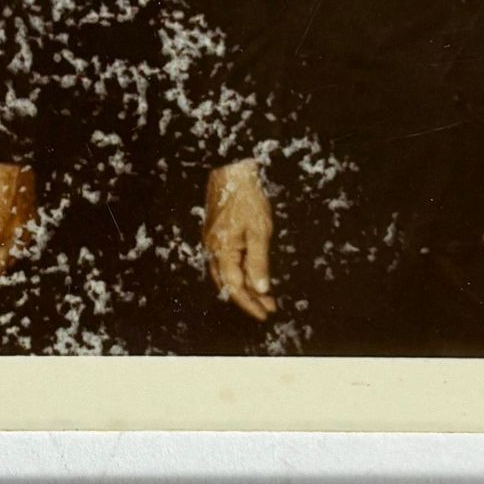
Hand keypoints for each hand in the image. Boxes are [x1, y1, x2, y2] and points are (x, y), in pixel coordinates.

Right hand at [203, 160, 275, 320]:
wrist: (231, 168)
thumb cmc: (246, 196)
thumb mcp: (259, 230)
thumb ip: (259, 262)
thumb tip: (261, 288)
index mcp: (222, 251)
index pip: (235, 287)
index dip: (250, 304)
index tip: (266, 314)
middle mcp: (213, 250)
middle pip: (229, 284)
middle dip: (250, 298)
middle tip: (270, 307)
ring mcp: (212, 242)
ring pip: (226, 274)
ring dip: (245, 286)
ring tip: (264, 295)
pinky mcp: (216, 234)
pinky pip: (225, 262)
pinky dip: (239, 272)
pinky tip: (250, 273)